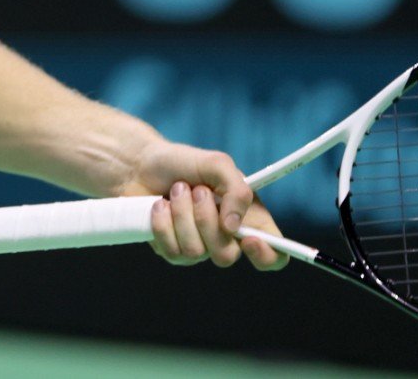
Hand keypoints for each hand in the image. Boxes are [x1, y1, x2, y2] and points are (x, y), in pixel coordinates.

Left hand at [129, 141, 288, 269]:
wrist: (143, 165)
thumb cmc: (185, 163)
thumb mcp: (218, 165)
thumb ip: (237, 191)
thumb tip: (233, 226)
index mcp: (248, 218)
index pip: (274, 254)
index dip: (268, 255)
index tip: (248, 239)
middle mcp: (226, 238)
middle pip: (226, 255)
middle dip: (206, 220)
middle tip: (198, 190)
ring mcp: (199, 248)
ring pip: (196, 251)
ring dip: (182, 214)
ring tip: (176, 191)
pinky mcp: (173, 251)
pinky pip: (172, 251)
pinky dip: (163, 222)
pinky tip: (160, 205)